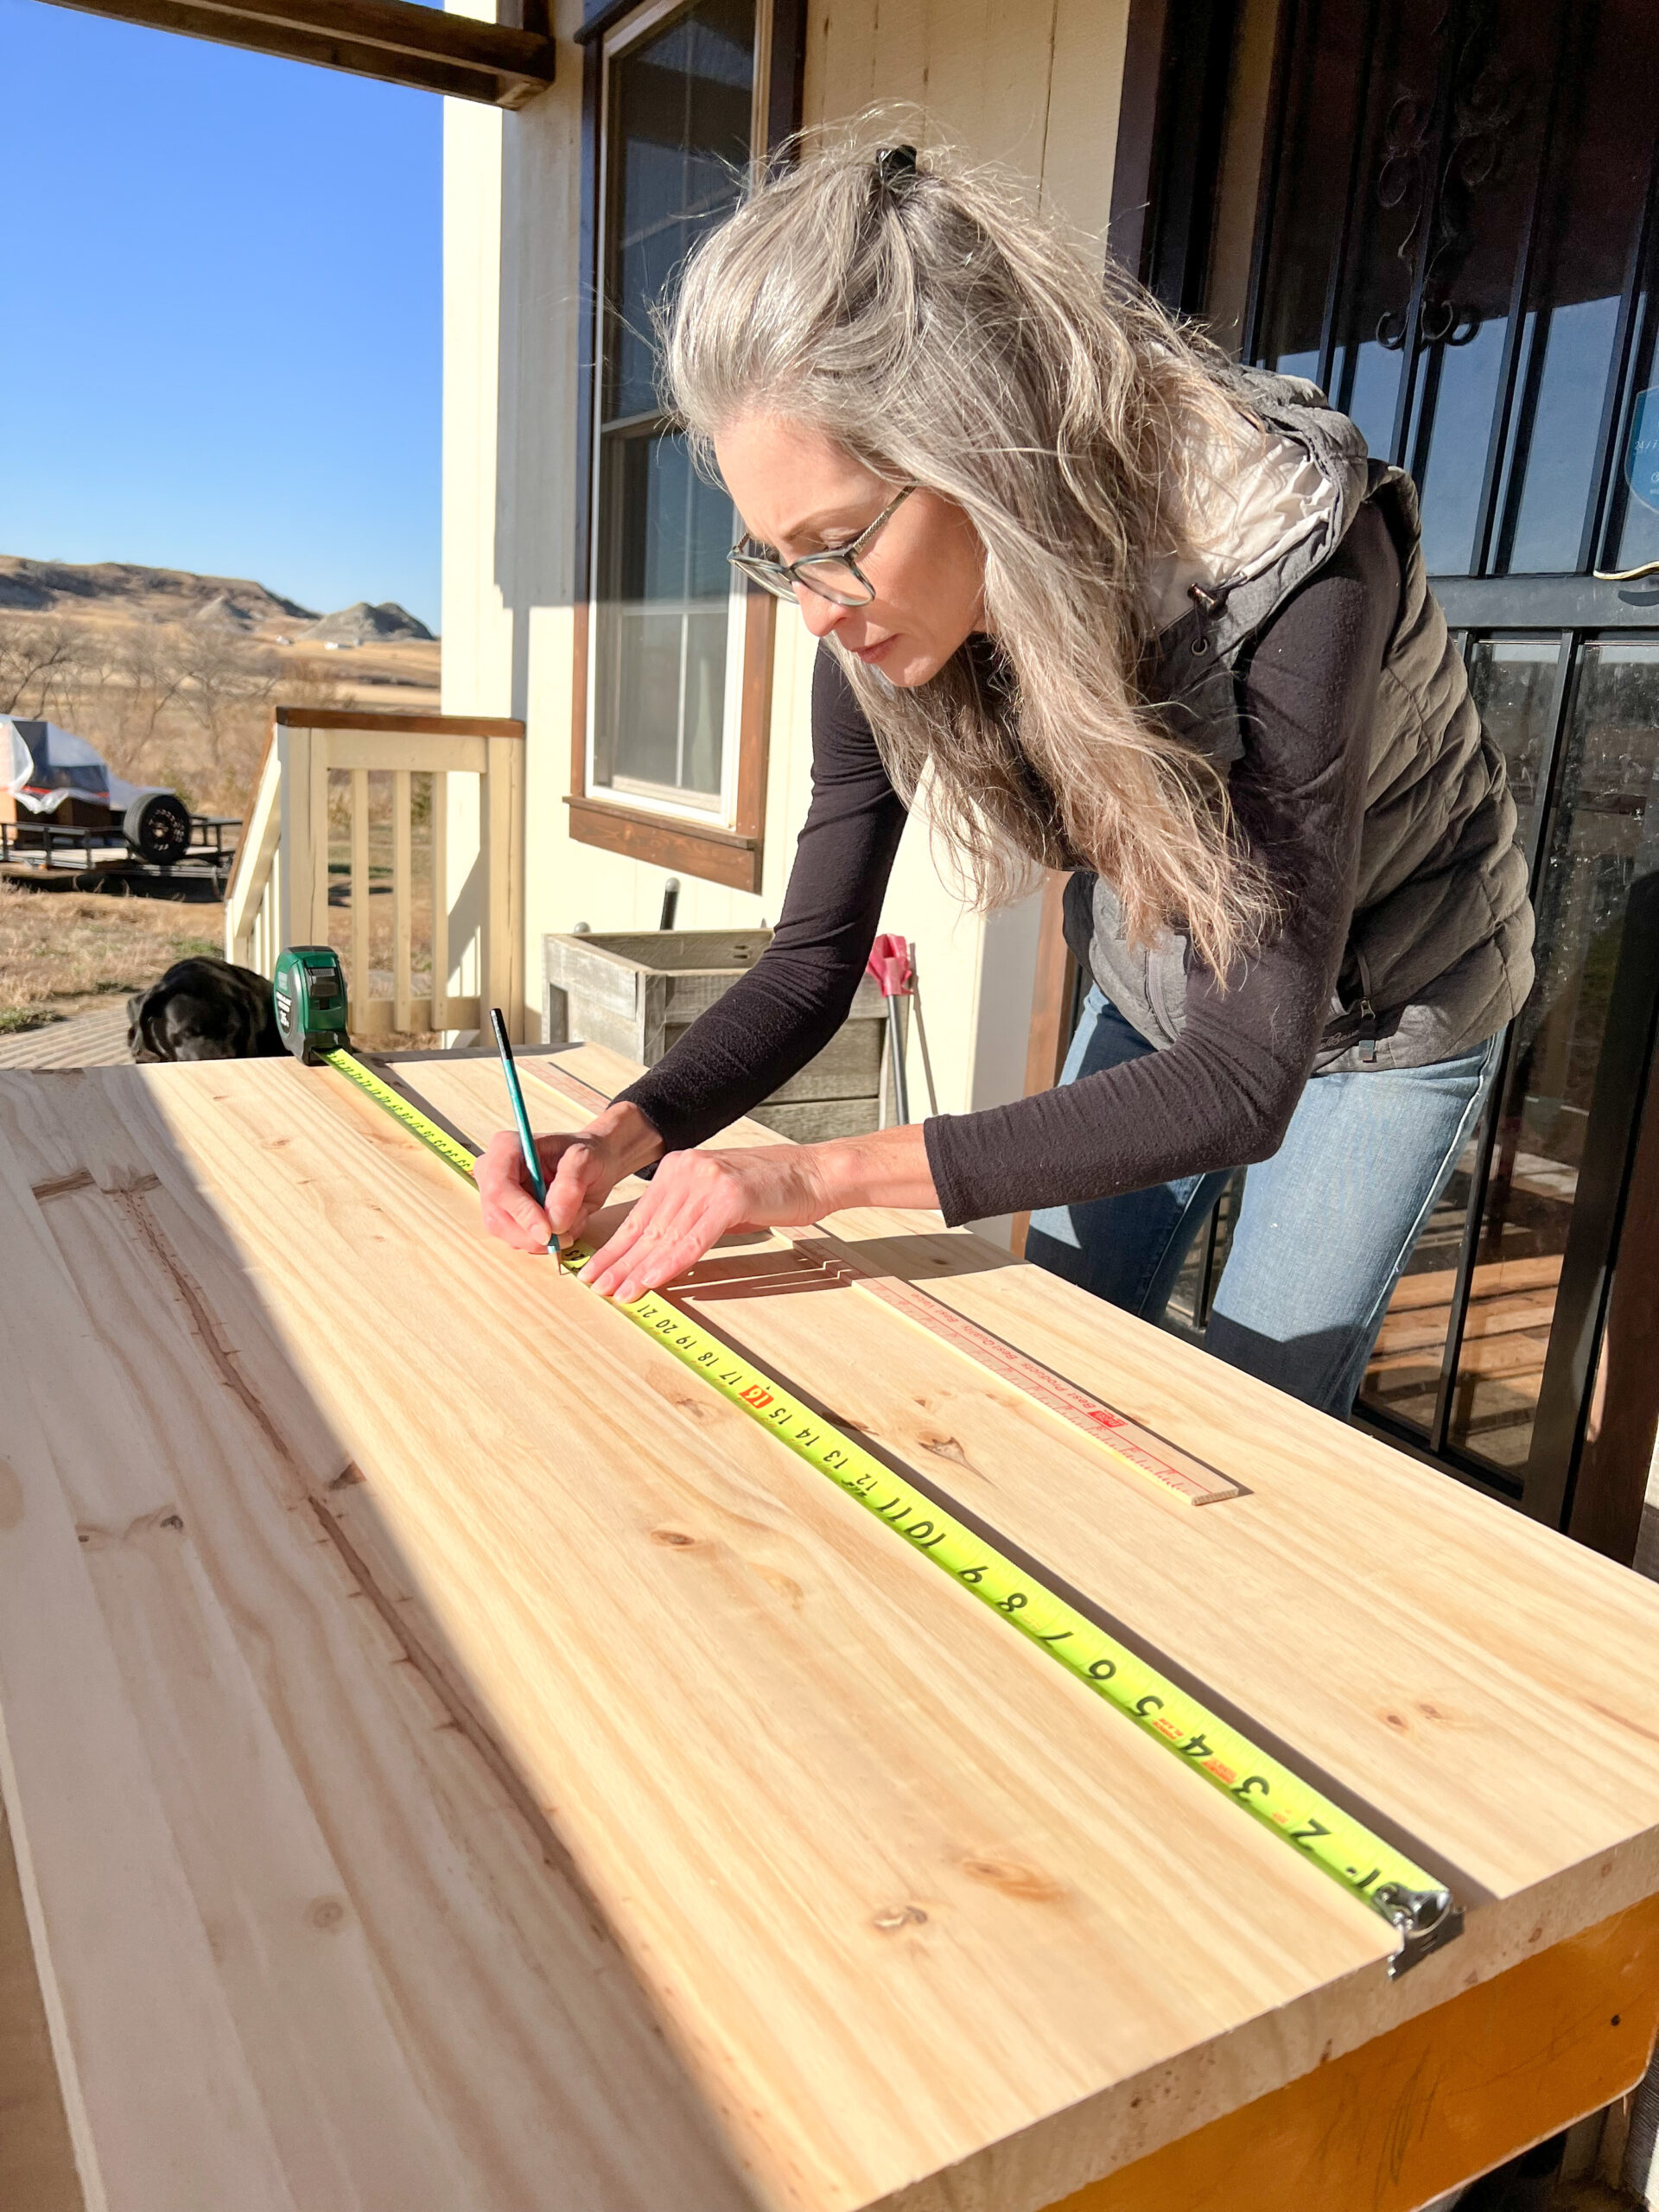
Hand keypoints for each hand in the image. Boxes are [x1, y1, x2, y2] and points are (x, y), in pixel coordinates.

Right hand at [475, 1101, 661, 1253]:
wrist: (591, 1165)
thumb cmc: (588, 1155)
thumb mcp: (587, 1161)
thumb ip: (570, 1186)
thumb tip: (553, 1221)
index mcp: (507, 1146)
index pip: (499, 1187)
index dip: (521, 1212)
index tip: (548, 1231)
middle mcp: (492, 1172)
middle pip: (497, 1217)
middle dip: (533, 1234)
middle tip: (566, 1235)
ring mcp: (495, 1197)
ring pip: (507, 1235)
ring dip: (543, 1240)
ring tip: (571, 1219)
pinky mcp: (505, 1218)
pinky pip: (519, 1242)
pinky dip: (544, 1242)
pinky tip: (562, 1225)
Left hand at [579, 1146, 830, 1301]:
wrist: (815, 1173)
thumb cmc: (772, 1190)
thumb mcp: (719, 1202)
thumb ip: (688, 1221)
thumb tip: (659, 1255)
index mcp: (678, 1169)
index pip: (640, 1217)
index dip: (615, 1249)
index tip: (595, 1272)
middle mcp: (687, 1170)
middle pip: (646, 1227)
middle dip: (618, 1263)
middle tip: (596, 1289)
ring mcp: (708, 1182)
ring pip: (665, 1235)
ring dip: (639, 1270)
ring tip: (619, 1293)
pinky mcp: (730, 1197)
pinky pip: (693, 1238)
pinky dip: (671, 1263)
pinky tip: (652, 1280)